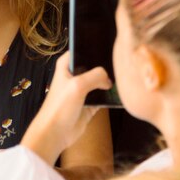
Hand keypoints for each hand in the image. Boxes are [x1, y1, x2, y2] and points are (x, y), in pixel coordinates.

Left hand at [21, 51, 111, 165]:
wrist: (55, 134)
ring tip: (125, 77)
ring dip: (109, 82)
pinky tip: (122, 94)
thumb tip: (109, 80)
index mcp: (66, 65)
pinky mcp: (89, 104)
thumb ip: (96, 75)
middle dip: (106, 66)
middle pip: (94, 65)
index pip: (81, 49)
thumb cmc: (60, 107)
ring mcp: (82, 90)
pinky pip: (103, 97)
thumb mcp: (78, 85)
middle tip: (121, 64)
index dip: (94, 47)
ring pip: (100, 81)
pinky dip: (111, 96)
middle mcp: (74, 75)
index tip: (109, 46)